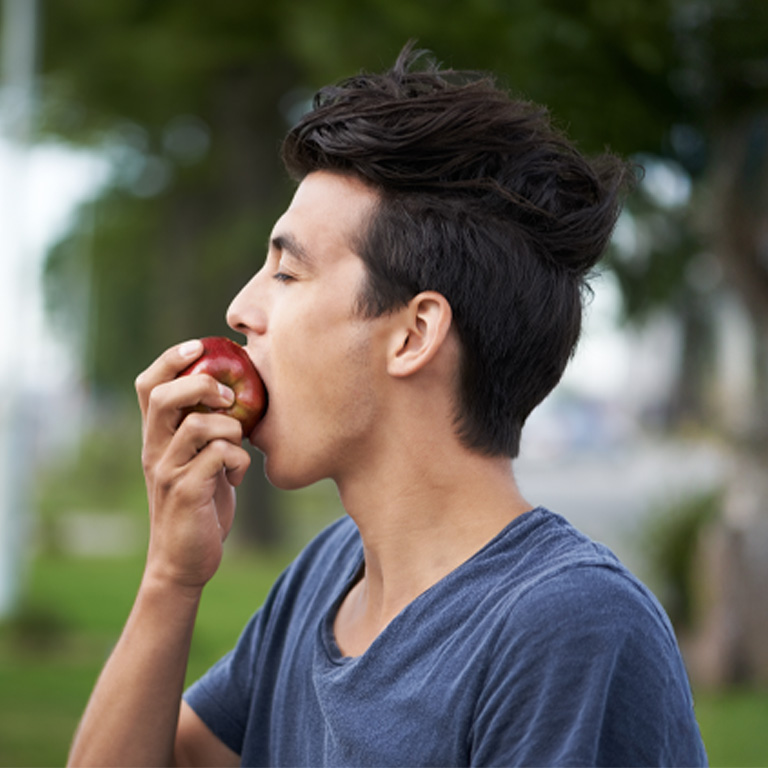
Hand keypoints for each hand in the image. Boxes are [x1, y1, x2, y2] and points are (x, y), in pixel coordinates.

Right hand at [135, 340, 251, 590]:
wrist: (184, 561)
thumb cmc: (200, 503)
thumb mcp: (198, 459)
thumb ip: (206, 429)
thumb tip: (236, 392)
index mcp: (157, 437)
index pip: (148, 385)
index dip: (170, 359)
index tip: (198, 345)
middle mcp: (155, 450)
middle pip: (164, 397)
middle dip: (201, 385)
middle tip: (227, 397)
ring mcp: (168, 472)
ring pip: (200, 426)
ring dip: (231, 429)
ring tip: (237, 447)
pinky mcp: (187, 493)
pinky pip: (221, 457)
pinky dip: (240, 461)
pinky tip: (237, 477)